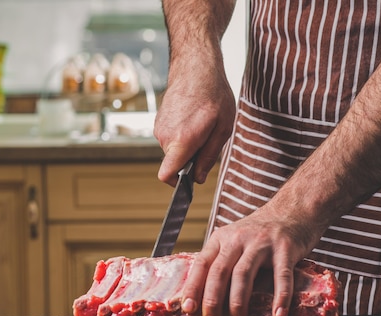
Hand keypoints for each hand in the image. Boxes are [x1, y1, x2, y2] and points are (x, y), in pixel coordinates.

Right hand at [153, 62, 235, 184]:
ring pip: (173, 151)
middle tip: (208, 139)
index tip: (188, 184)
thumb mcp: (223, 128)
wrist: (195, 66)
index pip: (166, 175)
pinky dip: (181, 136)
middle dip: (190, 160)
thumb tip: (198, 178)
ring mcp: (159, 129)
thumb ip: (209, 157)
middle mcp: (164, 137)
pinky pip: (170, 140)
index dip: (177, 184)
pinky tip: (192, 119)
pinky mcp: (158, 123)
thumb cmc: (213, 94)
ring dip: (187, 146)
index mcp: (181, 140)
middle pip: (174, 164)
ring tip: (201, 125)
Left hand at [181, 202, 319, 315]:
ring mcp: (261, 243)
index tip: (188, 309)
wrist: (291, 211)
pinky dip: (280, 297)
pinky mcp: (285, 249)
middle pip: (219, 271)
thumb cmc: (258, 234)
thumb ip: (219, 261)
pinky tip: (278, 314)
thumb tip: (201, 298)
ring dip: (238, 301)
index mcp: (221, 239)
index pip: (202, 264)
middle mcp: (238, 239)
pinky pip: (281, 276)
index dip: (193, 287)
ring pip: (243, 274)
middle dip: (213, 300)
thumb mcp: (232, 240)